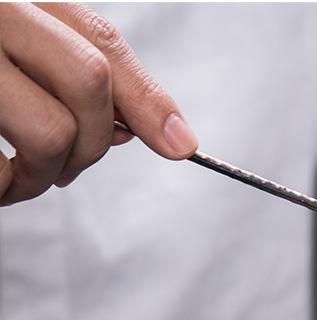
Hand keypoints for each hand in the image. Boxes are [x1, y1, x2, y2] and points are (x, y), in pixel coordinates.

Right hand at [0, 2, 196, 205]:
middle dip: (92, 144)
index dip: (148, 98)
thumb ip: (76, 80)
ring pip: (52, 131)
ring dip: (44, 175)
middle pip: (90, 81)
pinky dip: (5, 187)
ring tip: (19, 177)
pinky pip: (1, 167)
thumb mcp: (22, 59)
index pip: (100, 39)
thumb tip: (150, 131)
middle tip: (65, 173)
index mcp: (18, 1)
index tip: (183, 146)